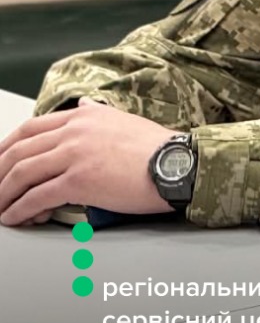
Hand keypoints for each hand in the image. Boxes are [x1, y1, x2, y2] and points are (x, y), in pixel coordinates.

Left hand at [0, 101, 178, 224]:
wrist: (178, 165)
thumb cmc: (159, 150)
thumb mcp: (124, 120)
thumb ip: (98, 114)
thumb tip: (83, 105)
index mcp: (84, 115)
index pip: (30, 128)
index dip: (6, 147)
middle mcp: (75, 131)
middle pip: (19, 150)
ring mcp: (75, 154)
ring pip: (21, 173)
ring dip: (3, 193)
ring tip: (0, 207)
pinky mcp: (78, 181)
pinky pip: (36, 196)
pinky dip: (19, 209)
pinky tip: (16, 217)